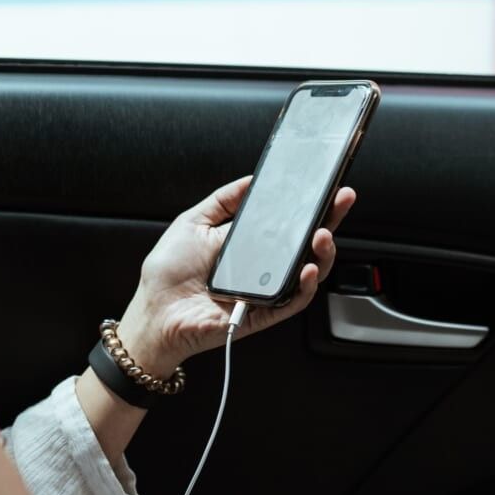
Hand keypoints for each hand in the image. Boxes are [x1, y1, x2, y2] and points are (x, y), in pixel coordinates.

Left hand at [116, 177, 355, 371]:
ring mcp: (264, 292)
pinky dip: (303, 287)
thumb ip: (223, 201)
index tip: (326, 187)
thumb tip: (251, 180)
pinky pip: (291, 302)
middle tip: (340, 201)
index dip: (310, 206)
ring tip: (323, 235)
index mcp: (249, 246)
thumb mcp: (193, 222)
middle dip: (330, 221)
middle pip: (306, 246)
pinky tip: (307, 269)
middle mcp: (262, 269)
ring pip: (307, 275)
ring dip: (321, 254)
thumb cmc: (167, 275)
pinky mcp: (261, 314)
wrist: (154, 313)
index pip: (288, 224)